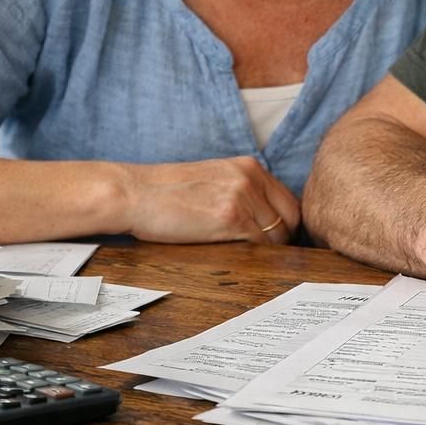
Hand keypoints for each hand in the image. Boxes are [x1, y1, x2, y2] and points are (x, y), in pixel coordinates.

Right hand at [121, 157, 300, 244]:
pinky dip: (254, 256)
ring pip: (276, 235)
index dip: (285, 224)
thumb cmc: (165, 191)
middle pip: (291, 217)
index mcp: (248, 166)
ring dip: (266, 251)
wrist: (134, 193)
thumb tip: (262, 218)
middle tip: (267, 254)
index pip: (288, 200)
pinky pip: (259, 244)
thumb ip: (240, 190)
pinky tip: (238, 258)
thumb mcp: (212, 178)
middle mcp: (250, 177)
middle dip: (283, 239)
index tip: (276, 239)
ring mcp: (242, 197)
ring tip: (249, 259)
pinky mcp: (230, 218)